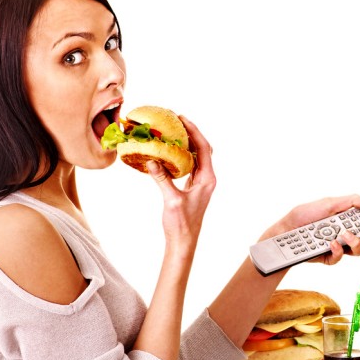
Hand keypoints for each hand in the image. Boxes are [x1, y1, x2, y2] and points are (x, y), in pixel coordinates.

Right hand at [146, 115, 215, 252]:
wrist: (184, 240)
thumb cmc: (181, 223)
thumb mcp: (171, 200)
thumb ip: (162, 179)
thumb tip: (152, 160)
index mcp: (207, 179)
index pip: (204, 148)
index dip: (194, 131)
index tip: (183, 119)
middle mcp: (207, 178)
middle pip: (202, 149)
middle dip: (190, 133)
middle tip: (176, 120)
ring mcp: (200, 182)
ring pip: (196, 156)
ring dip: (185, 143)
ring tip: (172, 131)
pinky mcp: (192, 186)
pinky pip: (188, 164)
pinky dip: (180, 155)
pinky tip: (168, 150)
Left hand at [263, 194, 359, 266]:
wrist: (285, 232)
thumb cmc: (305, 215)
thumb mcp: (330, 202)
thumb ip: (353, 201)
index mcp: (353, 219)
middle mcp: (351, 234)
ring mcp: (342, 247)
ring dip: (356, 242)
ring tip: (345, 234)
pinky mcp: (331, 258)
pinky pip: (341, 257)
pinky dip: (337, 249)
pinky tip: (330, 242)